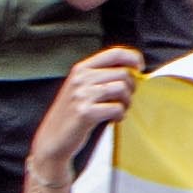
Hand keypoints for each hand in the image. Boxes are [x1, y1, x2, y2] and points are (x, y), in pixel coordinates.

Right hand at [32, 46, 141, 169]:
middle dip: (131, 88)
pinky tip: (113, 119)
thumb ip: (100, 76)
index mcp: (81, 68)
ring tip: (119, 109)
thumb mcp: (81, 88)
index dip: (133, 58)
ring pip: (122, 88)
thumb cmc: (71, 114)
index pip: (114, 53)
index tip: (139, 68)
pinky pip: (117, 108)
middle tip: (125, 99)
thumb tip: (133, 70)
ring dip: (126, 102)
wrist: (52, 139)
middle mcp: (81, 78)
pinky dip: (120, 115)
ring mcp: (82, 95)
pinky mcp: (85, 112)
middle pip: (123, 73)